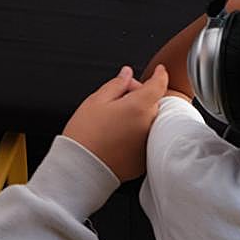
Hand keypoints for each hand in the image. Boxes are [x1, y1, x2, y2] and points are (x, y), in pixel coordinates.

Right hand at [62, 64, 168, 180]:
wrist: (79, 169)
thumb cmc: (85, 135)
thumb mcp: (96, 100)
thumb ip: (116, 84)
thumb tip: (127, 73)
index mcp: (138, 107)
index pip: (159, 84)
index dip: (160, 74)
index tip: (159, 70)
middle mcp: (148, 125)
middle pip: (153, 102)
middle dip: (140, 96)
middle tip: (119, 99)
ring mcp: (147, 144)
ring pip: (150, 121)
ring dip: (140, 115)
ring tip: (116, 121)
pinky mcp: (143, 160)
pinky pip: (145, 140)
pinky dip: (137, 134)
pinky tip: (118, 137)